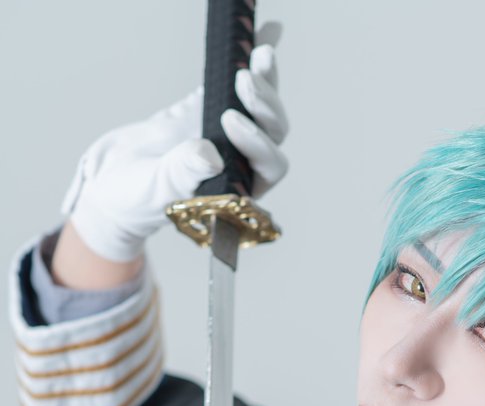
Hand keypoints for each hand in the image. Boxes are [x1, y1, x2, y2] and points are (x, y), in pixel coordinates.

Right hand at [59, 20, 288, 262]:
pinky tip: (268, 32)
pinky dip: (251, 56)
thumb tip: (209, 154)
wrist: (115, 183)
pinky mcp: (213, 106)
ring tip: (262, 52)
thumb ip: (183, 174)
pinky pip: (238, 83)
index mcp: (240, 188)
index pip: (269, 165)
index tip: (228, 121)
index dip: (258, 143)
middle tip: (244, 80)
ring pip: (262, 106)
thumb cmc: (138, 198)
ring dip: (266, 79)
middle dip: (264, 105)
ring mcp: (230, 132)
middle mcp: (243, 161)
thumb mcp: (158, 189)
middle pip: (273, 131)